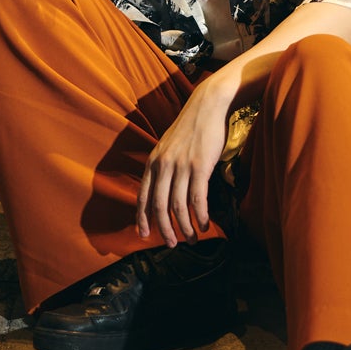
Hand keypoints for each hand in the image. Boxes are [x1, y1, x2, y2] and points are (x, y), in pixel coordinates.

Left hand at [137, 70, 237, 246]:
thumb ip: (163, 166)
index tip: (144, 235)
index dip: (142, 218)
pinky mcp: (200, 166)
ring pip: (179, 206)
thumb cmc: (191, 126)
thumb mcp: (168, 145)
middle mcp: (163, 165)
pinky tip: (204, 225)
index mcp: (153, 161)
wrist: (208, 105)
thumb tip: (164, 189)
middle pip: (159, 206)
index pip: (142, 196)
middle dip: (164, 229)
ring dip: (185, 227)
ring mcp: (181, 166)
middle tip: (171, 245)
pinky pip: (197, 199)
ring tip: (192, 239)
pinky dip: (200, 216)